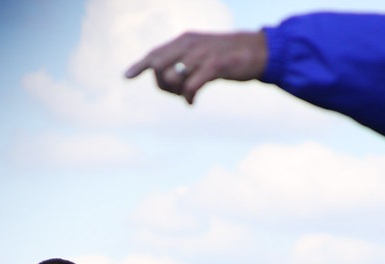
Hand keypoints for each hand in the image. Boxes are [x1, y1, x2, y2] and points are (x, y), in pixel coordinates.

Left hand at [125, 30, 268, 104]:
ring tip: (188, 95)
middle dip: (162, 85)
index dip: (140, 65)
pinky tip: (192, 102)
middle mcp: (190, 44)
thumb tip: (168, 83)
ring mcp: (201, 54)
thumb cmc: (228, 57)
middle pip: (159, 66)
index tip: (126, 76)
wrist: (258, 52)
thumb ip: (184, 66)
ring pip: (172, 77)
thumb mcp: (202, 57)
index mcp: (185, 40)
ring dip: (176, 92)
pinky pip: (191, 86)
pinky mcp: (214, 66)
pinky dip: (188, 97)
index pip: (156, 53)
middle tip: (177, 92)